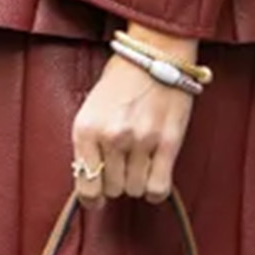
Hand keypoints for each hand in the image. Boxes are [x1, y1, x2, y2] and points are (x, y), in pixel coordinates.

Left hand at [71, 29, 197, 201]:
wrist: (154, 55)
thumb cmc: (120, 83)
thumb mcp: (90, 111)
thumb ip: (88, 145)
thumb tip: (91, 183)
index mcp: (86, 129)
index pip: (86, 185)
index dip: (92, 198)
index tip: (98, 198)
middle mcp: (111, 137)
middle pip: (113, 190)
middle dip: (117, 184)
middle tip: (123, 169)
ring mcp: (141, 141)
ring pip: (135, 190)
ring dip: (137, 184)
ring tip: (140, 166)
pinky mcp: (168, 142)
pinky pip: (158, 187)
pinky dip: (156, 190)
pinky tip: (155, 177)